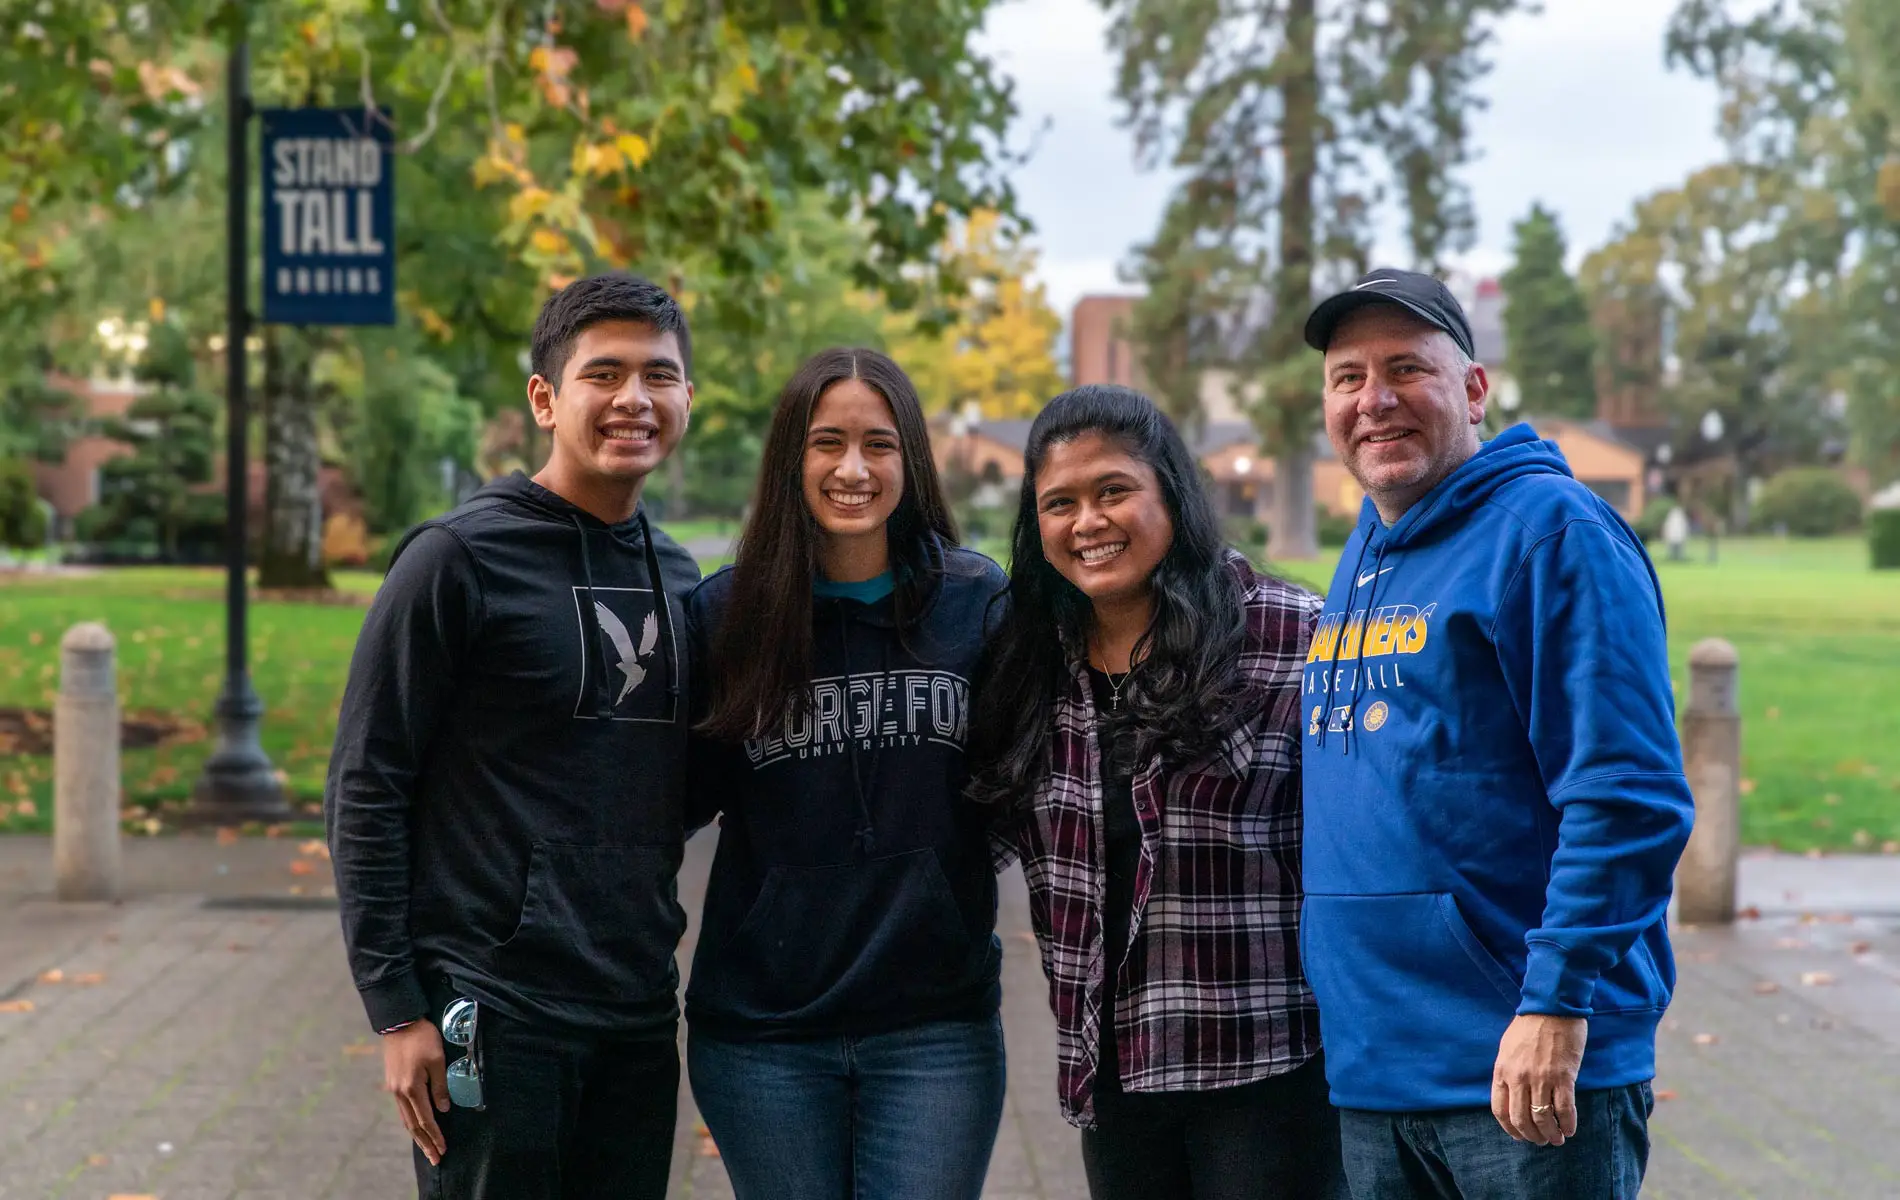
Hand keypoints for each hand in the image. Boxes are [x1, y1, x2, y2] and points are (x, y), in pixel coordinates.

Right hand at [382, 1021, 449, 1164]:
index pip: (426, 1119)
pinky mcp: (392, 1083)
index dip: (436, 1135)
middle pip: (413, 1125)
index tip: (444, 1148)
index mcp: (412, 1088)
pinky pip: (401, 1109)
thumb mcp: (437, 1060)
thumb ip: (440, 1086)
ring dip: (416, 1135)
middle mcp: (400, 1092)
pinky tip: (415, 1126)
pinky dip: (409, 1122)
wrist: (400, 1022)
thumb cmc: (423, 1038)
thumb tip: (443, 1110)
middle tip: (435, 1158)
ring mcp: (393, 1088)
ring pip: (405, 1119)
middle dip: (425, 1143)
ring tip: (426, 1148)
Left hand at [1491, 1013, 1586, 1145]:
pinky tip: (1570, 1129)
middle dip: (1532, 1135)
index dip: (1510, 1128)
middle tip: (1541, 1141)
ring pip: (1543, 1118)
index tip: (1519, 1136)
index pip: (1500, 1110)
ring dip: (1551, 1134)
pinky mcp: (1563, 1076)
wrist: (1551, 1007)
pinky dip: (1567, 1124)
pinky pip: (1565, 1109)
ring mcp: (1541, 1078)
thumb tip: (1511, 1096)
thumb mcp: (1507, 1048)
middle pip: (1521, 1119)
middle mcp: (1519, 1078)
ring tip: (1557, 1139)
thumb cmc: (1529, 1025)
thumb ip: (1508, 1072)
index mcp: (1502, 1071)